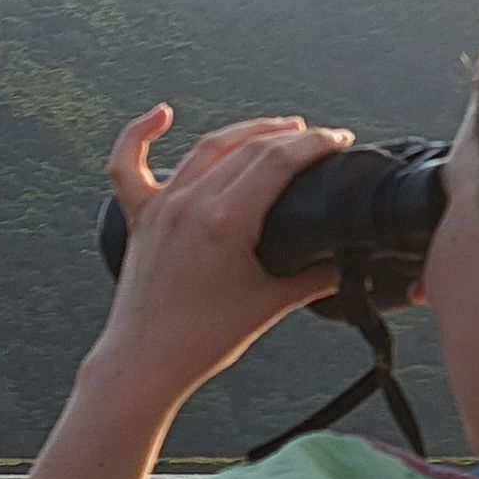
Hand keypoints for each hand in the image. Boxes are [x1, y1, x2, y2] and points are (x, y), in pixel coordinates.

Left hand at [82, 104, 350, 412]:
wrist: (145, 363)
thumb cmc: (203, 340)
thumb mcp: (271, 304)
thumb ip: (315, 278)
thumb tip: (348, 264)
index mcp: (225, 221)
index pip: (279, 160)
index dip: (317, 143)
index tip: (341, 141)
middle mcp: (190, 204)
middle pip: (248, 148)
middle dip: (292, 136)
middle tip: (321, 139)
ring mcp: (161, 207)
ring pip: (206, 148)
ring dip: (246, 132)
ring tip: (279, 129)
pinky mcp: (140, 218)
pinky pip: (129, 166)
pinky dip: (141, 134)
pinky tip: (161, 114)